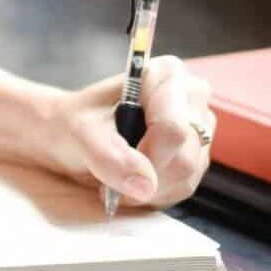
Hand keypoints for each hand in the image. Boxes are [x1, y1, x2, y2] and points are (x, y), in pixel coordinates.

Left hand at [37, 57, 215, 209]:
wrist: (71, 136)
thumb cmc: (75, 123)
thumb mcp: (80, 132)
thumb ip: (108, 156)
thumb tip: (144, 185)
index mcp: (168, 76)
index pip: (172, 129)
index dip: (146, 158)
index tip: (115, 166)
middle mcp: (192, 97)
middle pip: (184, 157)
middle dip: (144, 178)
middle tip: (110, 175)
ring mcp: (199, 128)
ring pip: (186, 177)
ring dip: (147, 189)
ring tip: (118, 175)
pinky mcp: (197, 155)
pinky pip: (184, 187)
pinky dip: (154, 194)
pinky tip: (133, 180)